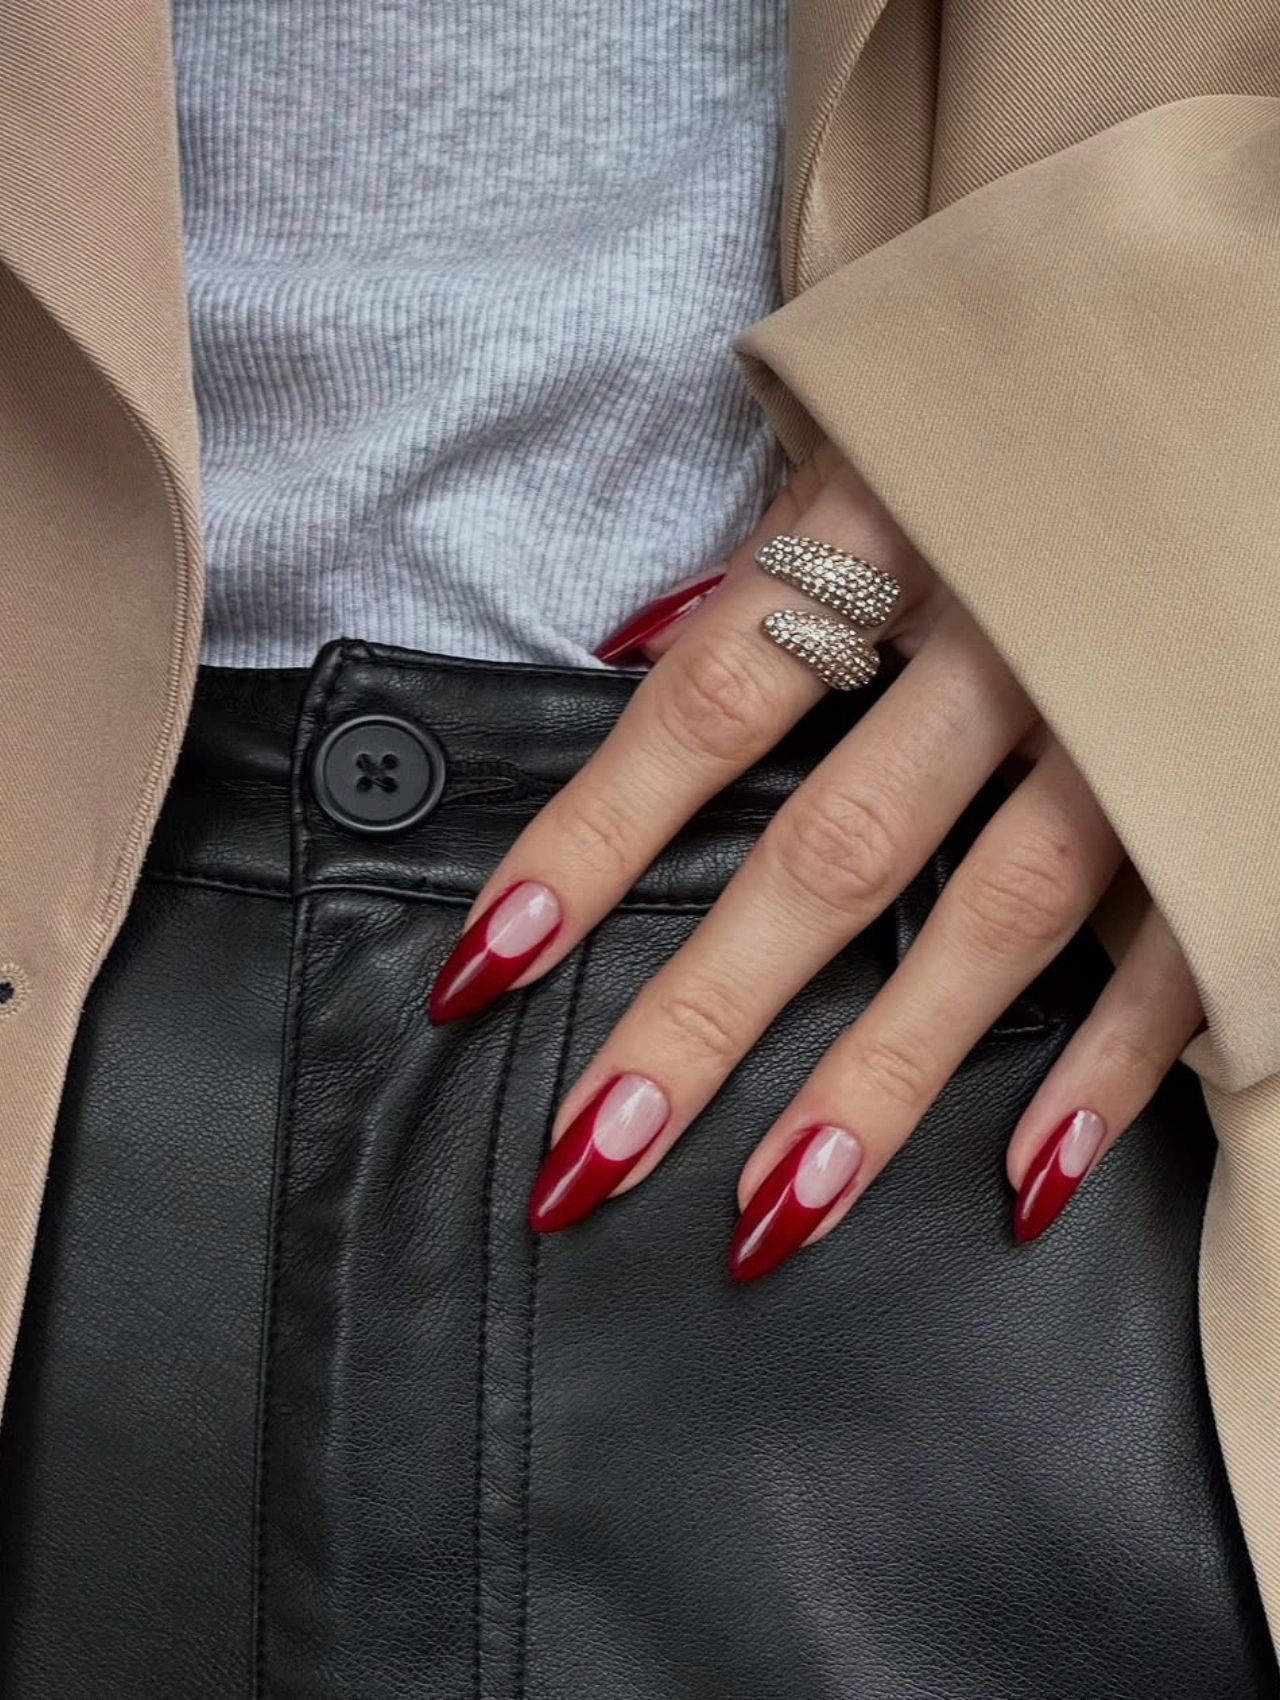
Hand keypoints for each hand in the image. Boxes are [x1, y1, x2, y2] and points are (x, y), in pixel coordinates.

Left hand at [428, 442, 1204, 1277]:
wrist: (1273, 332)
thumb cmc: (1063, 377)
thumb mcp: (907, 415)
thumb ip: (786, 537)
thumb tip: (636, 650)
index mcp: (908, 517)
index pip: (711, 704)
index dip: (593, 842)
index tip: (488, 967)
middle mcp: (1020, 627)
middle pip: (837, 850)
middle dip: (707, 1014)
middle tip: (590, 1154)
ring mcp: (1144, 712)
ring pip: (999, 922)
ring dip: (881, 1077)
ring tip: (774, 1213)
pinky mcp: (1242, 777)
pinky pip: (1182, 940)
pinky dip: (1111, 1060)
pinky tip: (1029, 1173)